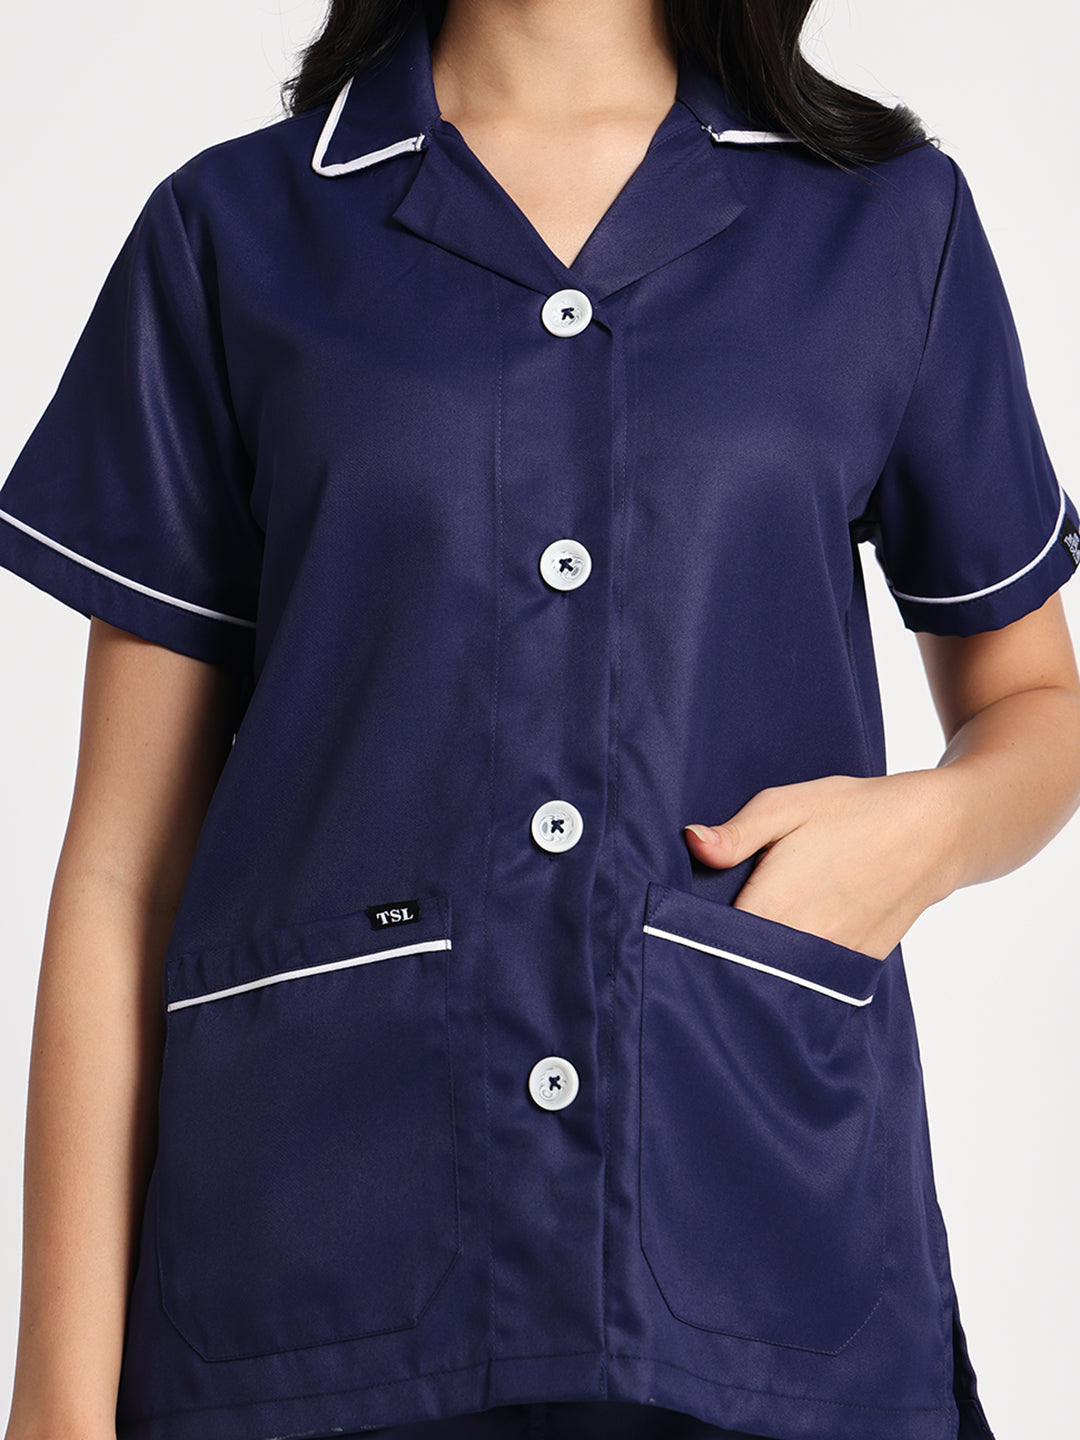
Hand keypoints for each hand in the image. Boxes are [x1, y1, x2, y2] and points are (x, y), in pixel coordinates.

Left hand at [683, 771, 959, 960]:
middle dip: (719, 958)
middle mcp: (802, 943)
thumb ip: (736, 833)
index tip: (674, 929)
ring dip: (756, 968)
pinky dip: (792, 973)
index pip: (712, 944)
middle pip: (741, 969)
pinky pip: (810, 981)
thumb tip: (692, 844)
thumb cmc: (853, 811)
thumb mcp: (786, 805)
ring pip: (777, 980)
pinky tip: (781, 951)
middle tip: (703, 937)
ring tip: (739, 945)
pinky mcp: (855, 966)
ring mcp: (832, 960)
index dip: (689, 940)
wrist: (932, 833)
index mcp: (774, 905)